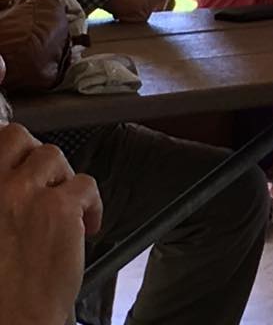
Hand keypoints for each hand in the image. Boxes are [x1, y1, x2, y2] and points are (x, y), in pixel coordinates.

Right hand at [0, 124, 102, 324]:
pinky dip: (91, 203)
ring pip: (54, 156)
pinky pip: (85, 184)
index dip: (8, 151)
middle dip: (33, 153)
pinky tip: (85, 225)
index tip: (17, 162)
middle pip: (17, 137)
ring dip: (61, 179)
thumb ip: (0, 200)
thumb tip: (13, 180)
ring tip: (63, 208)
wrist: (10, 318)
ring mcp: (25, 193)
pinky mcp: (59, 207)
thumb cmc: (0, 286)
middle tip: (43, 179)